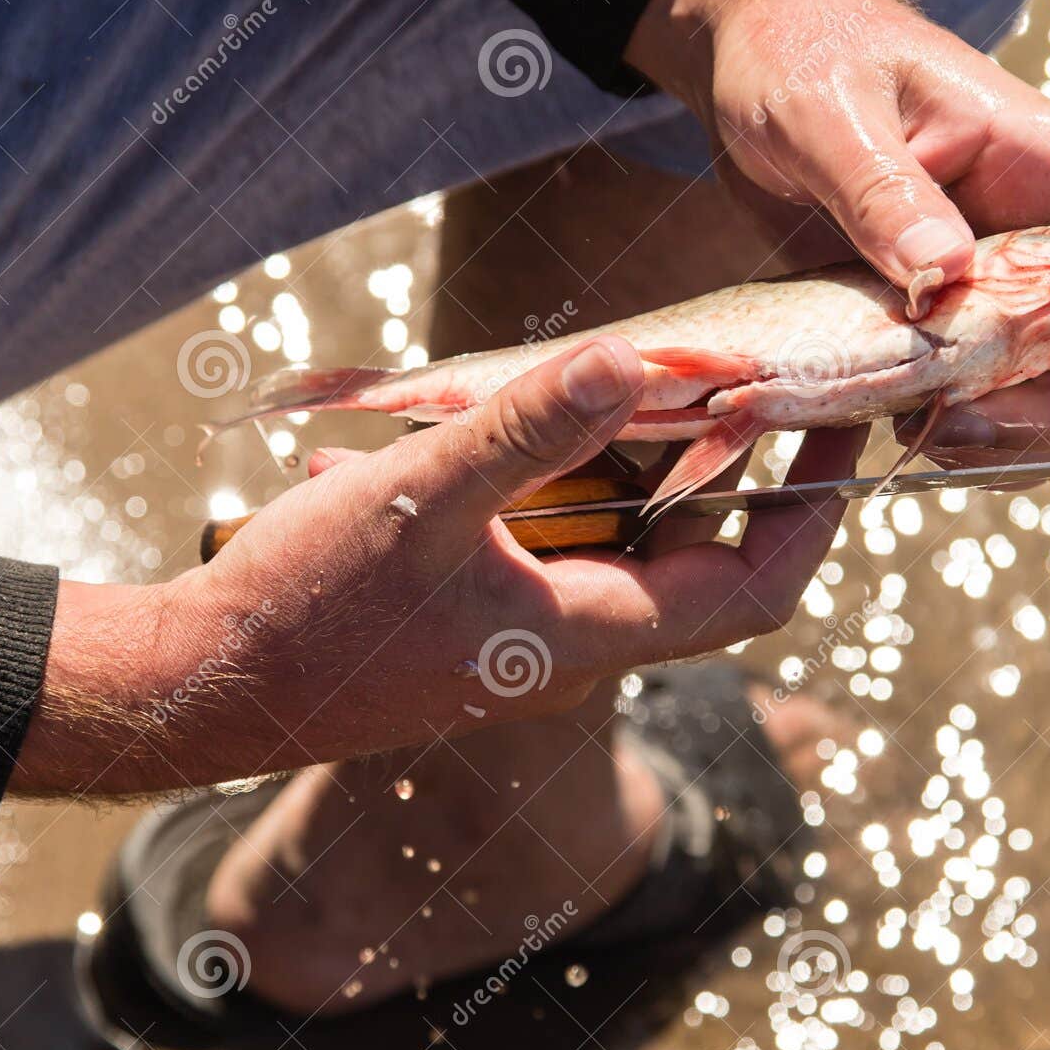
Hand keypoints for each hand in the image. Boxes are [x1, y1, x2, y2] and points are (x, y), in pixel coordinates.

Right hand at [12, 338, 859, 795]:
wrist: (206, 689)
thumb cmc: (307, 609)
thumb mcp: (421, 502)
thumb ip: (527, 431)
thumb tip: (634, 359)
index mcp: (591, 634)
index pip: (757, 586)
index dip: (814, 511)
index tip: (843, 427)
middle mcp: (581, 649)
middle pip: (713, 569)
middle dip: (757, 483)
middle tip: (779, 387)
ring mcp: (534, 640)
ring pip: (640, 556)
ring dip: (665, 479)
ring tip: (678, 387)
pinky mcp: (491, 625)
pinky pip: (573, 555)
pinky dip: (587, 494)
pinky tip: (544, 436)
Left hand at [627, 0, 1049, 447]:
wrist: (758, 59)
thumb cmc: (807, 51)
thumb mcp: (828, 109)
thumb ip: (883, 189)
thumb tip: (946, 274)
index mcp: (1045, 155)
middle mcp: (1045, 228)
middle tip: (974, 417)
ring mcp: (1003, 287)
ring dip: (1027, 435)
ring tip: (930, 435)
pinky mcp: (948, 328)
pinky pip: (998, 401)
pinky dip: (973, 441)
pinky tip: (902, 434)